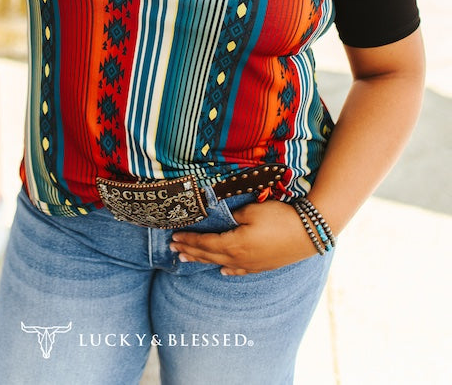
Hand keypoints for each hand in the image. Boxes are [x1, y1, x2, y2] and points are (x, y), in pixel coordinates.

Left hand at [169, 200, 315, 275]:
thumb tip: (223, 219)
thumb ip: (233, 215)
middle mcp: (239, 259)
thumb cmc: (280, 217)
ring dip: (202, 261)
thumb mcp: (252, 210)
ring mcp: (251, 265)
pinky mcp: (262, 266)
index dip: (188, 240)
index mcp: (234, 244)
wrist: (309, 233)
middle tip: (173, 249)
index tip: (174, 236)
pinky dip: (227, 270)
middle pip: (209, 255)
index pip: (205, 243)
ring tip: (186, 259)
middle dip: (190, 251)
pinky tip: (221, 271)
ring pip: (221, 264)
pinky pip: (239, 271)